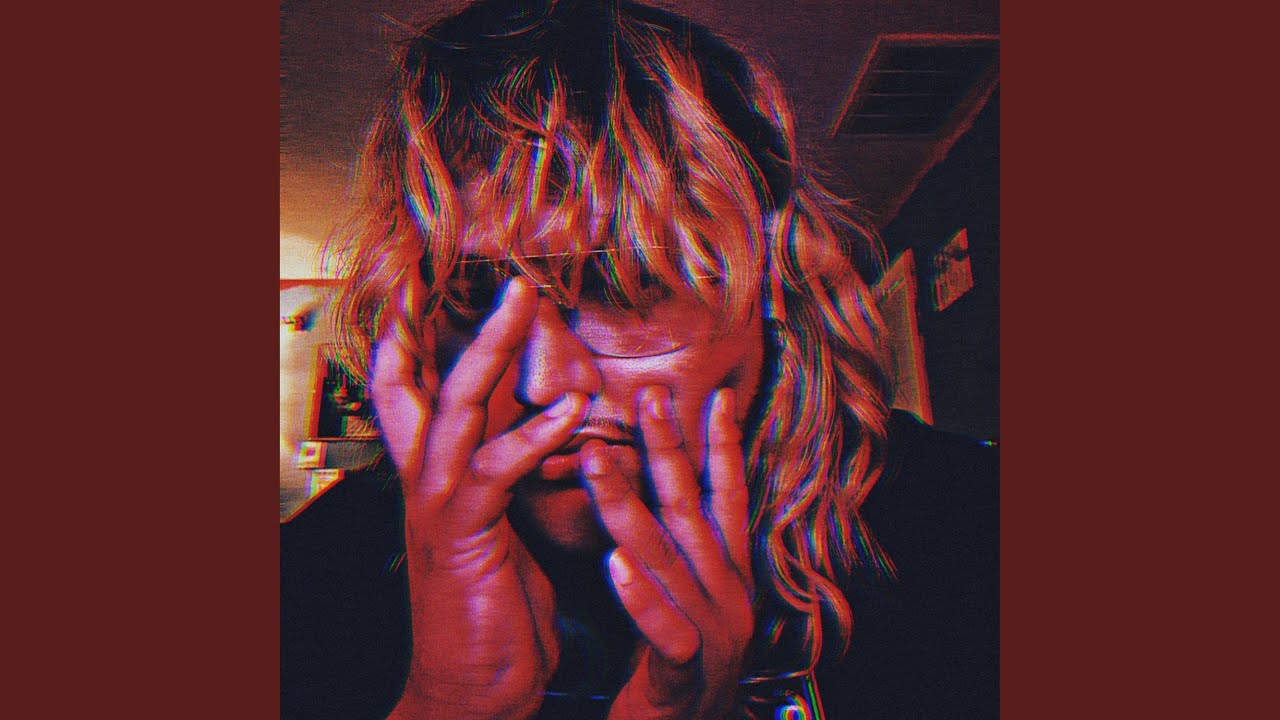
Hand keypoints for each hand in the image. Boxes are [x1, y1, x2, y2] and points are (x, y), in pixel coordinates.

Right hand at [370, 278, 586, 719]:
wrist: (472, 687)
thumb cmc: (493, 611)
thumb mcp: (502, 529)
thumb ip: (512, 473)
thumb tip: (544, 423)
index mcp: (439, 477)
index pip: (420, 391)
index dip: (422, 336)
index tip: (436, 285)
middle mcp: (427, 480)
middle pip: (429, 381)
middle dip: (455, 320)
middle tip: (501, 273)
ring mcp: (438, 505)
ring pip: (456, 407)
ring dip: (490, 350)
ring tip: (524, 301)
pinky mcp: (463, 535)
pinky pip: (494, 472)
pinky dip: (532, 436)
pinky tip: (567, 410)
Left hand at [582, 386, 754, 718]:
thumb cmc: (668, 673)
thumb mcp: (677, 602)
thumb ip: (669, 553)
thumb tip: (646, 498)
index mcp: (727, 577)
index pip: (726, 500)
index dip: (721, 447)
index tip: (712, 395)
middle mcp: (729, 598)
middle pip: (695, 513)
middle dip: (671, 452)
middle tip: (649, 397)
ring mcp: (713, 636)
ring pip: (670, 561)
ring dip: (630, 508)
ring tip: (594, 463)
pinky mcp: (686, 676)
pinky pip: (665, 631)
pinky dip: (641, 596)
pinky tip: (614, 565)